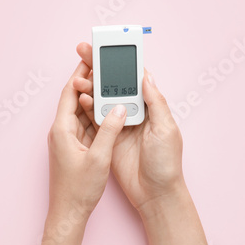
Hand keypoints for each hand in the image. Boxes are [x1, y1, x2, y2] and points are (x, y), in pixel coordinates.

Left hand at [47, 44, 126, 220]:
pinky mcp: (71, 148)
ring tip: (108, 85)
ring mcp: (65, 140)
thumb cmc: (79, 189)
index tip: (90, 60)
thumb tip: (119, 108)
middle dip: (88, 84)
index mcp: (61, 130)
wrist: (69, 212)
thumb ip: (109, 130)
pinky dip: (93, 117)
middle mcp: (60, 132)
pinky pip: (82, 126)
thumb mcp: (100, 158)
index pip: (69, 93)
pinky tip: (107, 112)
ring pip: (79, 113)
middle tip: (102, 68)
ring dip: (92, 100)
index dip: (80, 75)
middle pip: (73, 100)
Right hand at [74, 42, 185, 214]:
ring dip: (89, 88)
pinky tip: (80, 98)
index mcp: (150, 108)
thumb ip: (155, 102)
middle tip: (84, 54)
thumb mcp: (166, 129)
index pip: (133, 79)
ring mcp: (117, 125)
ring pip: (100, 100)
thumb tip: (146, 75)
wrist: (154, 194)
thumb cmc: (166, 163)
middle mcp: (132, 113)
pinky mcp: (106, 138)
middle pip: (113, 86)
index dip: (119, 63)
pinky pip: (94, 119)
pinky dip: (86, 108)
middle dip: (98, 69)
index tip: (106, 50)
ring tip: (79, 79)